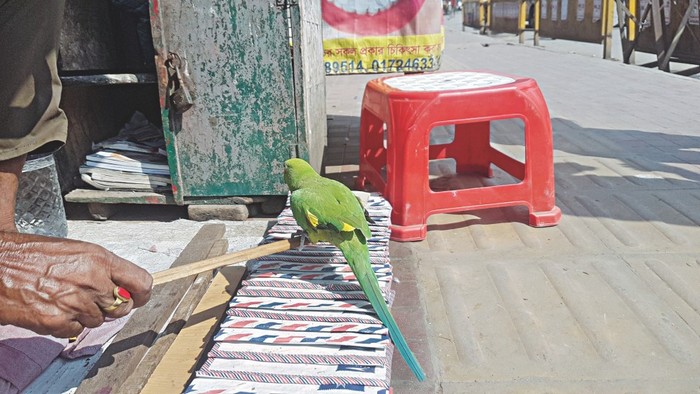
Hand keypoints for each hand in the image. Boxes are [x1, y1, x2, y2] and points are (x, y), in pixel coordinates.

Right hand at [0, 231, 152, 337]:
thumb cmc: (32, 255)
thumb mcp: (76, 251)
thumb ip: (103, 268)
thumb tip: (123, 286)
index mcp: (99, 259)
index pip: (141, 282)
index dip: (142, 294)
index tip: (139, 298)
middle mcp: (92, 280)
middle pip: (122, 307)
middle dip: (110, 307)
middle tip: (92, 299)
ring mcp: (75, 302)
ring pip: (98, 321)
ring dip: (85, 315)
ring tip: (64, 298)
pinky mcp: (57, 320)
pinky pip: (75, 330)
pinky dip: (65, 324)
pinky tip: (52, 307)